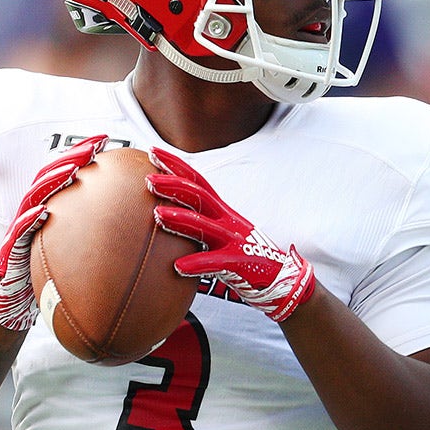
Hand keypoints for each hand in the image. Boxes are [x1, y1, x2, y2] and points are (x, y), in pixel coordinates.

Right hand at [0, 135, 107, 329]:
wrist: (15, 300)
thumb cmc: (50, 276)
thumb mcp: (77, 252)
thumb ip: (97, 236)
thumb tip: (140, 231)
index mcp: (50, 208)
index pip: (66, 173)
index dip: (82, 155)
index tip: (105, 140)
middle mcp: (34, 211)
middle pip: (51, 176)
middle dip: (71, 157)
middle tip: (93, 146)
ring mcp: (20, 227)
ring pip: (34, 196)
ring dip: (51, 181)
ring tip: (70, 170)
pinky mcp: (9, 248)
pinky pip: (18, 231)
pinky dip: (28, 220)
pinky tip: (42, 212)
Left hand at [146, 146, 314, 322]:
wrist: (280, 278)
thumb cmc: (243, 256)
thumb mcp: (221, 232)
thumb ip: (199, 222)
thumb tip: (164, 212)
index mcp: (221, 211)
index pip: (196, 181)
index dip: (176, 164)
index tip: (153, 151)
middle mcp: (227, 220)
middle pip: (199, 196)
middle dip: (174, 185)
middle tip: (149, 179)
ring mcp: (234, 240)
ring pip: (205, 226)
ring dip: (181, 219)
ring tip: (158, 215)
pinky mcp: (239, 263)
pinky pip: (216, 262)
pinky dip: (197, 263)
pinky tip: (179, 266)